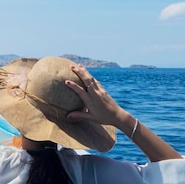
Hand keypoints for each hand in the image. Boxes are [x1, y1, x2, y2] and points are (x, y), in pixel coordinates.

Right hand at [65, 63, 180, 160]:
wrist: (118, 115)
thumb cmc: (104, 118)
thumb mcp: (91, 118)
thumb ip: (79, 115)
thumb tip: (68, 116)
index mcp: (91, 101)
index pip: (80, 91)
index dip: (73, 86)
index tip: (66, 81)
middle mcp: (95, 94)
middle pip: (86, 80)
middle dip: (79, 72)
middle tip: (72, 66)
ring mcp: (100, 91)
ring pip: (91, 78)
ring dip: (85, 71)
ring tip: (78, 66)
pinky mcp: (103, 90)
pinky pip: (95, 81)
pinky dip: (90, 75)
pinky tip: (87, 73)